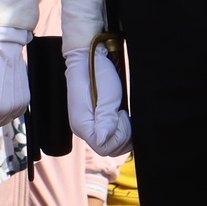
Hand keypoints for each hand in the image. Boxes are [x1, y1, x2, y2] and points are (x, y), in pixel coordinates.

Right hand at [67, 41, 132, 155]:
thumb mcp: (106, 96)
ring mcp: (86, 125)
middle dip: (122, 135)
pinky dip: (118, 129)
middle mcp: (82, 129)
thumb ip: (105, 120)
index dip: (119, 135)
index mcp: (82, 125)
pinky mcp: (92, 120)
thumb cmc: (96, 73)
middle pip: (108, 148)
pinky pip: (107, 134)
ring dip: (121, 132)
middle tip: (124, 113)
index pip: (105, 147)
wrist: (87, 57)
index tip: (123, 115)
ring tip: (122, 112)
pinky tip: (119, 114)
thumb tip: (102, 141)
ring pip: (109, 143)